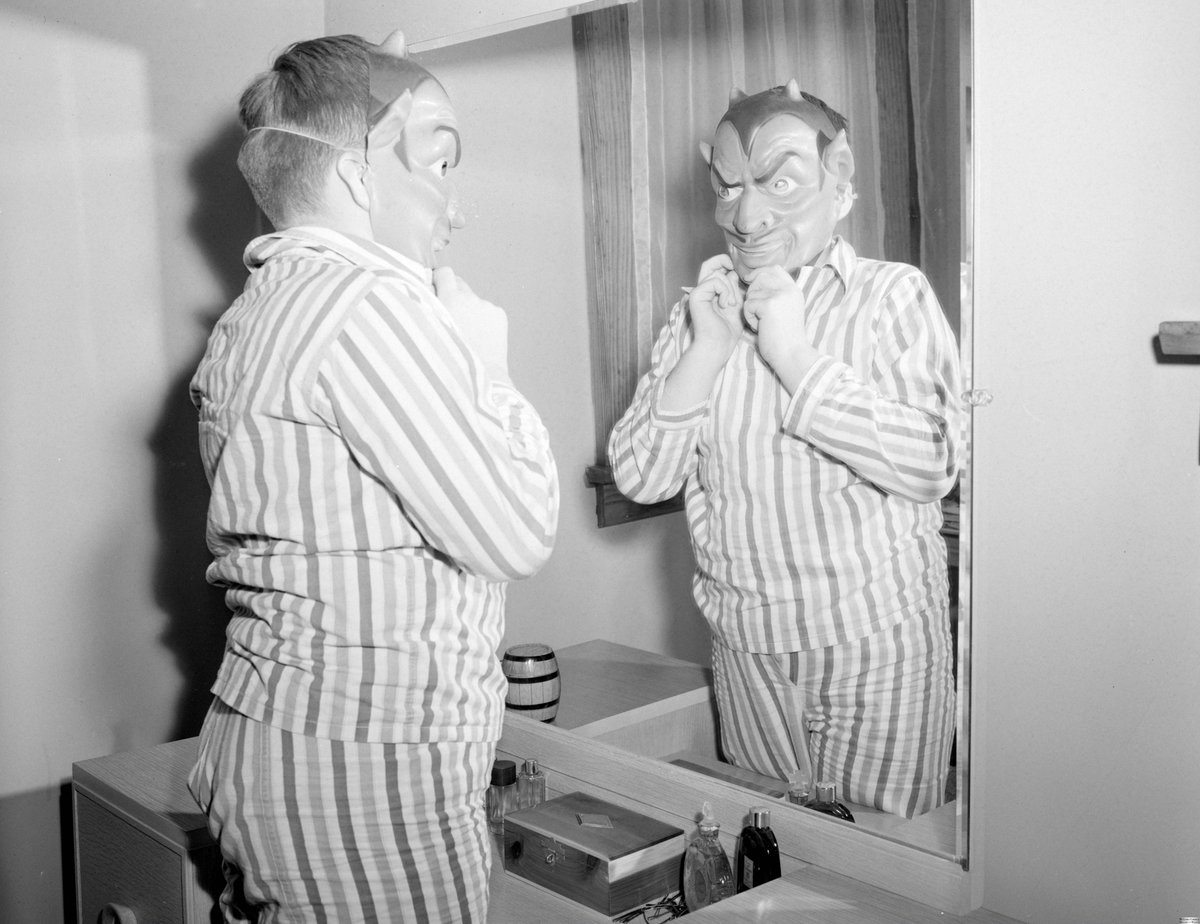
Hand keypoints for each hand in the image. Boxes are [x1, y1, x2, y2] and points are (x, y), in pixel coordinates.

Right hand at [433, 267, 510, 383]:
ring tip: (465, 332)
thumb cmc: (449, 358)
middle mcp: (470, 298)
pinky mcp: (500, 315)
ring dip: (468, 309)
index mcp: (450, 299)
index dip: (438, 280)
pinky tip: (479, 336)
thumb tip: (424, 286)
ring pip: (473, 300)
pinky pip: (487, 310)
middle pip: (460, 284)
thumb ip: (426, 305)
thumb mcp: (429, 330)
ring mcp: (487, 306)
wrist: (481, 377)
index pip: (445, 273)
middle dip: (453, 295)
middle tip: (449, 314)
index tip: (435, 289)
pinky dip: (483, 319)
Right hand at [686, 255, 743, 368]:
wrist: (718, 345)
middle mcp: (702, 291)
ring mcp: (698, 293)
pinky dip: (724, 291)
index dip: (725, 264)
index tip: (736, 272)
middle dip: (724, 263)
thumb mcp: (736, 304)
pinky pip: (714, 281)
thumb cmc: (727, 330)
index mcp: (709, 293)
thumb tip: (732, 272)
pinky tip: (724, 305)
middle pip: (709, 264)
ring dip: (730, 288)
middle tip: (735, 274)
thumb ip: (733, 288)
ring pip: (716, 274)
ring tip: (731, 304)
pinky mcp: (696, 296)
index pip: (714, 269)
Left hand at [743, 265, 817, 384]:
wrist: (791, 355)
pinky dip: (750, 318)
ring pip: (751, 292)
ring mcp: (779, 295)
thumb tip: (754, 280)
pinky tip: (760, 328)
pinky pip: (748, 305)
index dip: (759, 273)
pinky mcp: (769, 304)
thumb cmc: (784, 338)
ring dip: (751, 309)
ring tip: (762, 323)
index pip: (774, 269)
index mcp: (794, 290)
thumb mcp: (785, 310)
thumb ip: (775, 295)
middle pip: (760, 276)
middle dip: (752, 292)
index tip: (751, 283)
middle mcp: (789, 289)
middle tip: (757, 312)